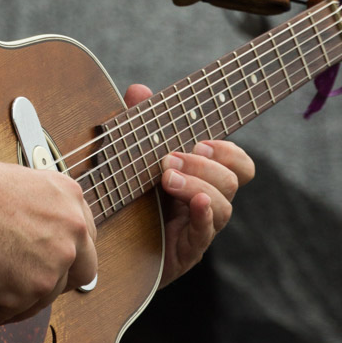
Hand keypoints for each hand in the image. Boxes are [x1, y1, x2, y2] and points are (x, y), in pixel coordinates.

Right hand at [0, 155, 97, 327]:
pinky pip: (16, 312)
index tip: (57, 259)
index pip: (85, 237)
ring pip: (47, 295)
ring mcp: (53, 264)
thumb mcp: (25, 184)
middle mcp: (71, 231)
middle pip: (83, 271)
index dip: (70, 252)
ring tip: (0, 295)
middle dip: (62, 280)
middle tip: (38, 282)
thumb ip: (46, 209)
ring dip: (26, 297)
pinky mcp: (29, 291)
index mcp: (70, 199)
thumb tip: (43, 232)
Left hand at [123, 84, 254, 287]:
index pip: (238, 164)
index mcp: (201, 178)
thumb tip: (138, 91)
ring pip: (223, 207)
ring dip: (198, 186)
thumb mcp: (129, 154)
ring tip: (168, 178)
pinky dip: (203, 216)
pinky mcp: (185, 251)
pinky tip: (194, 202)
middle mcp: (206, 202)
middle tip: (170, 159)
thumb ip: (137, 123)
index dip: (228, 151)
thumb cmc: (124, 194)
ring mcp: (198, 228)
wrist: (104, 244)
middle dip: (205, 166)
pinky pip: (205, 234)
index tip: (200, 142)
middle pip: (232, 181)